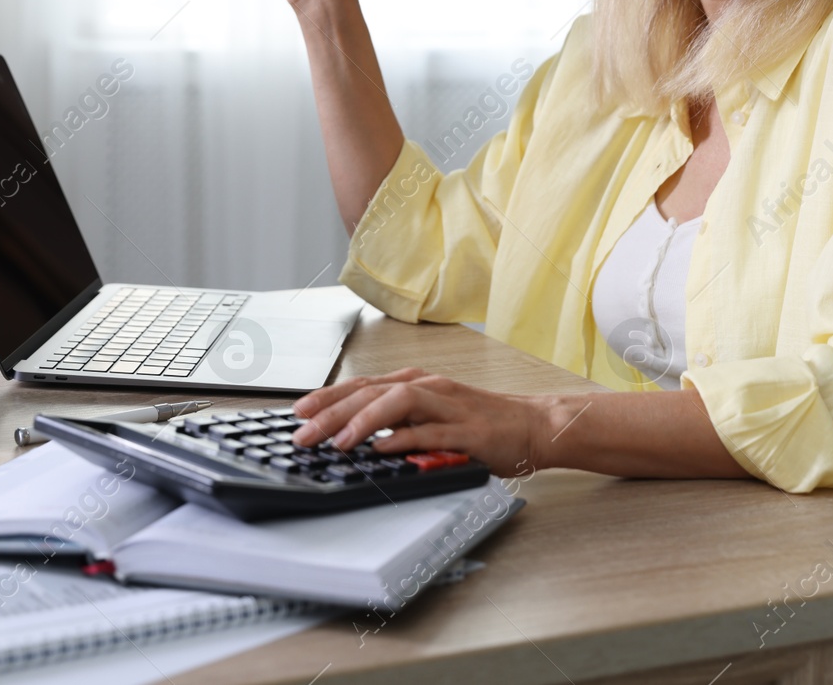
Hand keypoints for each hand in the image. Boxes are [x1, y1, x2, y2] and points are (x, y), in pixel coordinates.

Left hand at [291, 368, 550, 475]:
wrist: (534, 425)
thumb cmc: (482, 423)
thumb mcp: (432, 416)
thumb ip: (399, 421)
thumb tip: (355, 435)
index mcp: (418, 383)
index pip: (363, 384)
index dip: (328, 396)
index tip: (298, 411)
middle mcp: (429, 388)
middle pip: (372, 391)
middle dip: (332, 411)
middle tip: (303, 433)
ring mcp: (448, 407)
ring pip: (397, 402)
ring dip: (362, 420)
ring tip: (336, 440)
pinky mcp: (467, 430)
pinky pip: (431, 431)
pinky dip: (403, 439)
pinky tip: (381, 449)